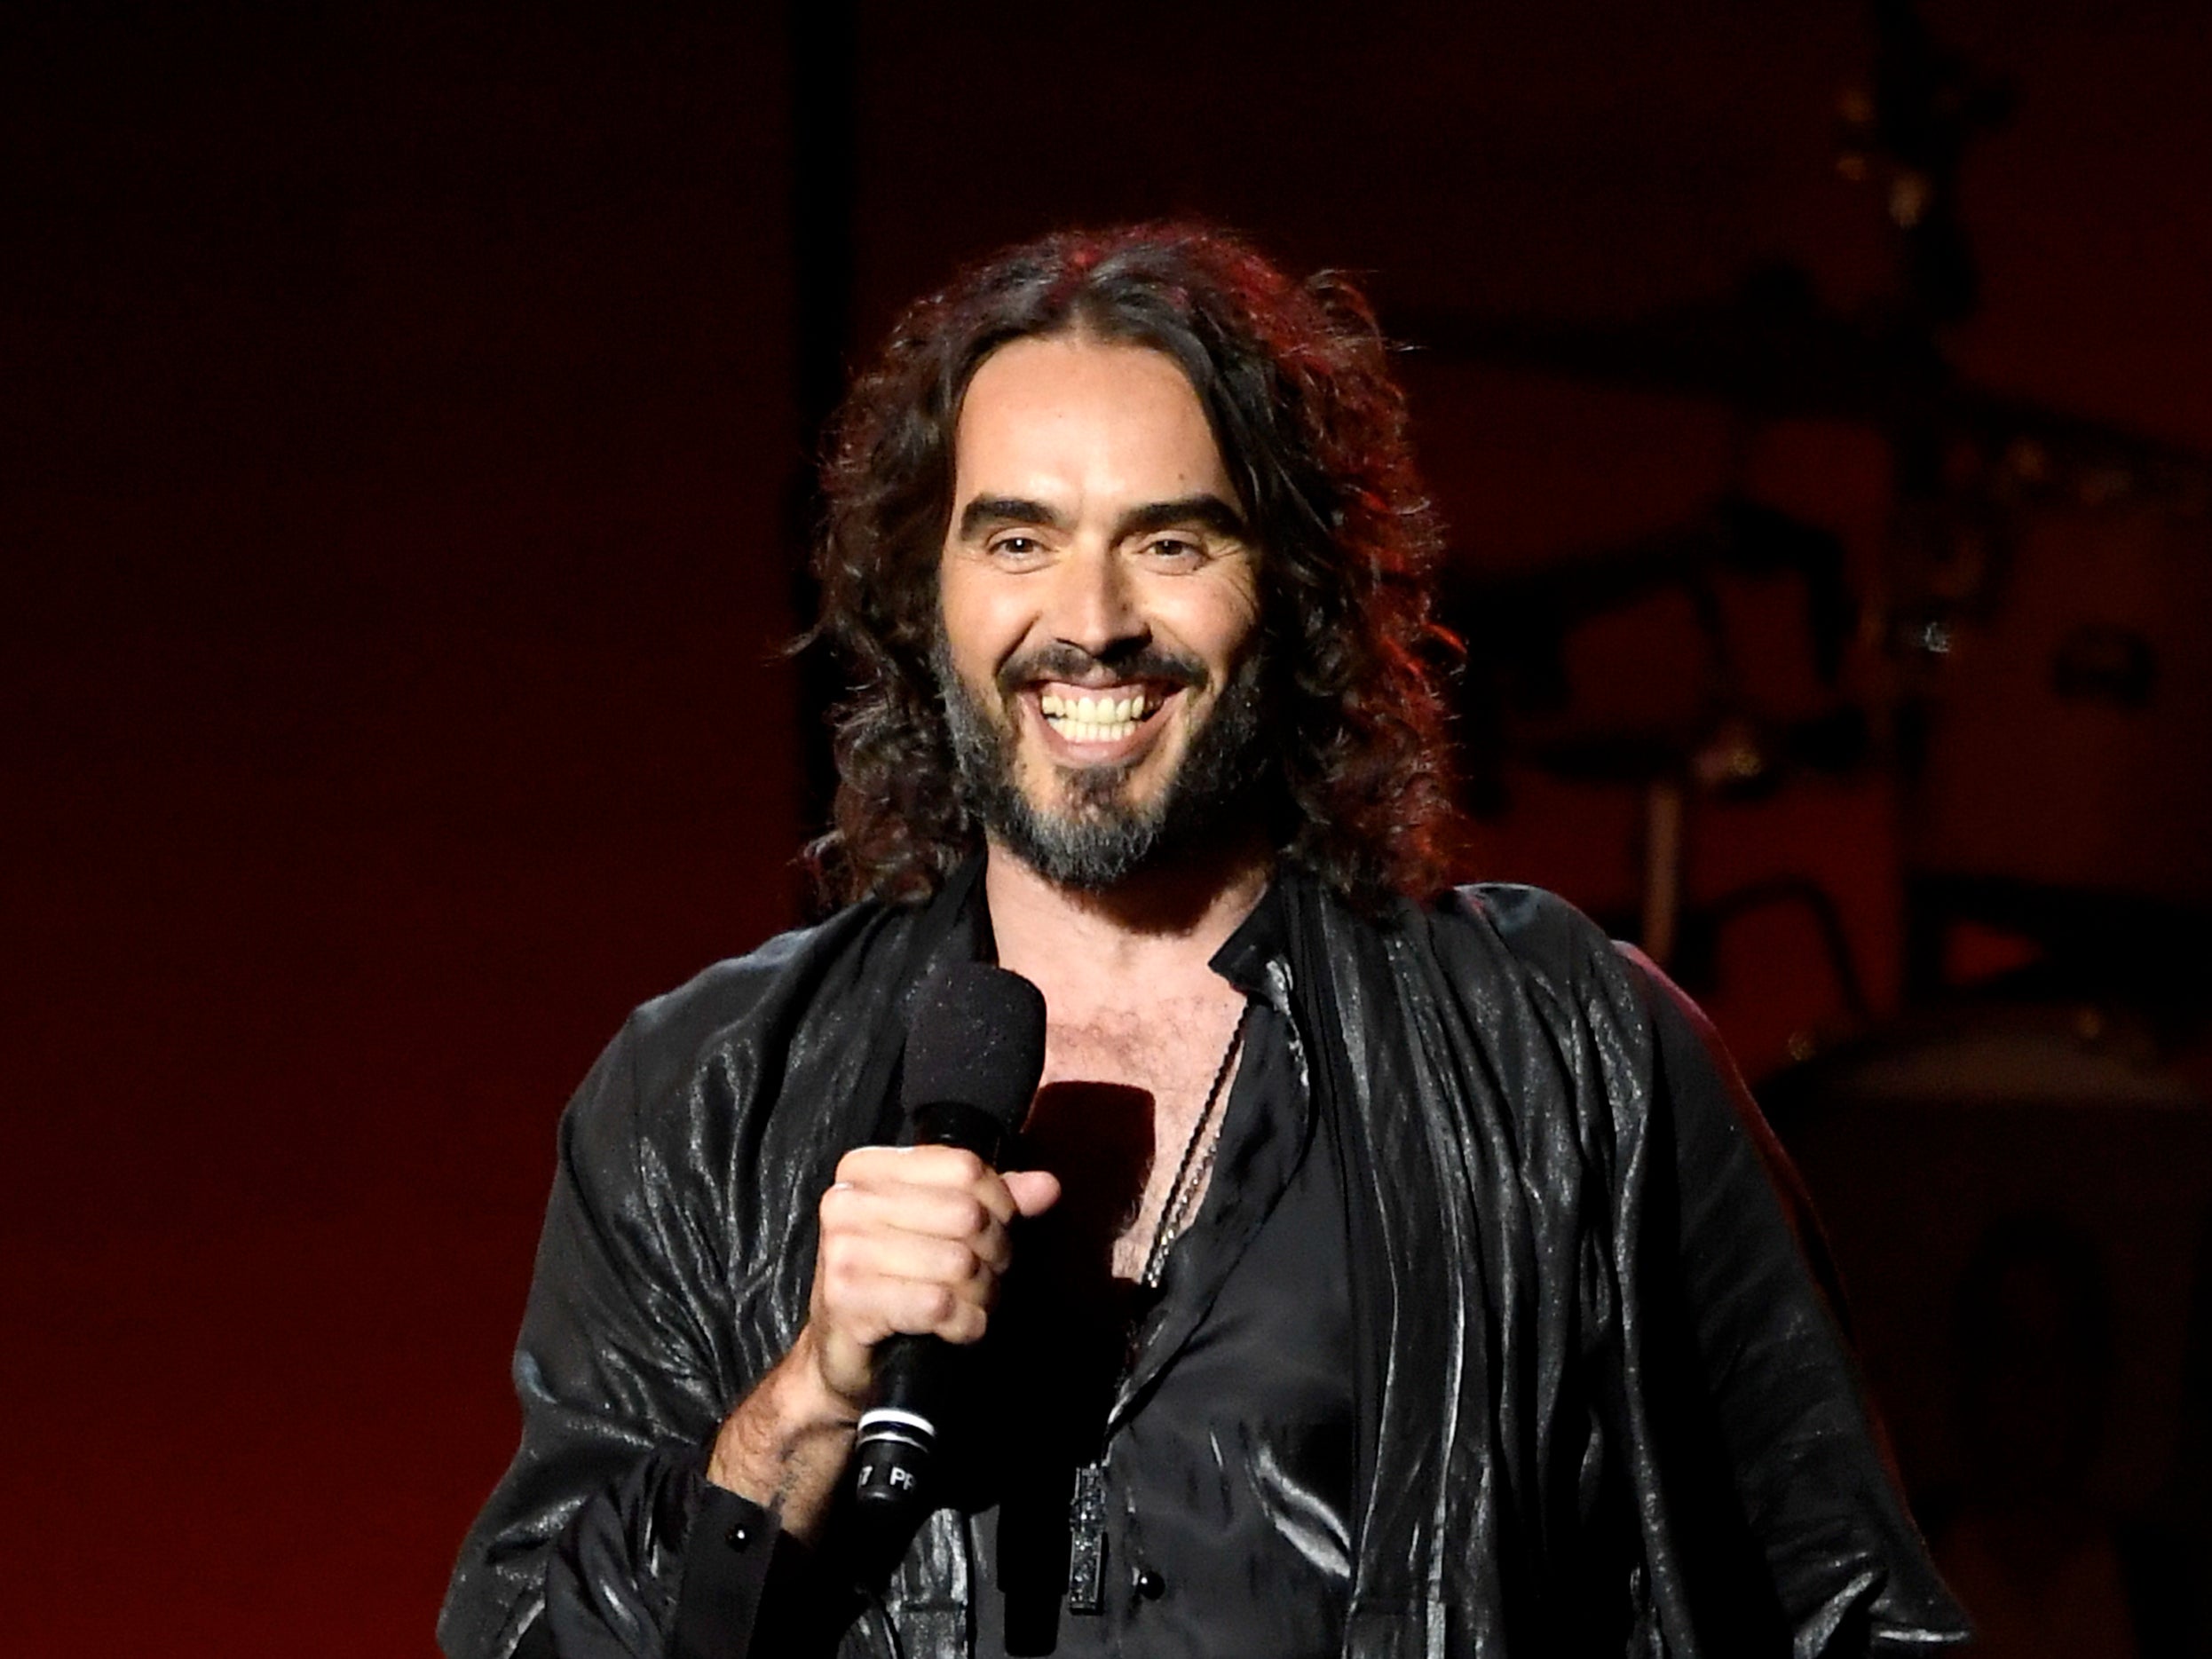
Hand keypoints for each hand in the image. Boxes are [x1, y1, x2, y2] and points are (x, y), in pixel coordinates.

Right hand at [805, 1144, 1062, 1412]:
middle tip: (987, 1273)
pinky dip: (963, 1322)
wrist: (842, 1354)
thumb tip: (1046, 1186)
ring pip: (957, 1262)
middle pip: (966, 1214)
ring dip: (981, 1292)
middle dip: (994, 1253)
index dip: (1000, 1203)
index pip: (964, 1166)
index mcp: (866, 1170)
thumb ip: (994, 1202)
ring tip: (972, 1301)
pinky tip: (956, 1326)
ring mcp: (842, 1251)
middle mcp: (847, 1203)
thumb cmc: (894, 1282)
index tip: (998, 1229)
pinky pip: (938, 1304)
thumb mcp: (941, 1230)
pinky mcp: (847, 1300)